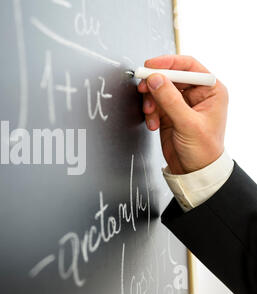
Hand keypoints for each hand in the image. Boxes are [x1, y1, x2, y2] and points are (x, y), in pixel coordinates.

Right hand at [138, 55, 228, 174]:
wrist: (194, 170)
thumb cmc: (203, 150)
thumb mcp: (188, 123)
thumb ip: (170, 100)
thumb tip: (155, 79)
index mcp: (210, 90)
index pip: (188, 66)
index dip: (168, 63)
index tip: (151, 66)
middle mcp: (196, 94)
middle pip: (170, 76)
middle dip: (154, 84)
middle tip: (142, 88)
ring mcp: (180, 103)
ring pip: (158, 89)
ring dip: (150, 100)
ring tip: (151, 114)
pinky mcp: (168, 113)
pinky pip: (153, 103)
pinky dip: (149, 112)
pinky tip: (153, 124)